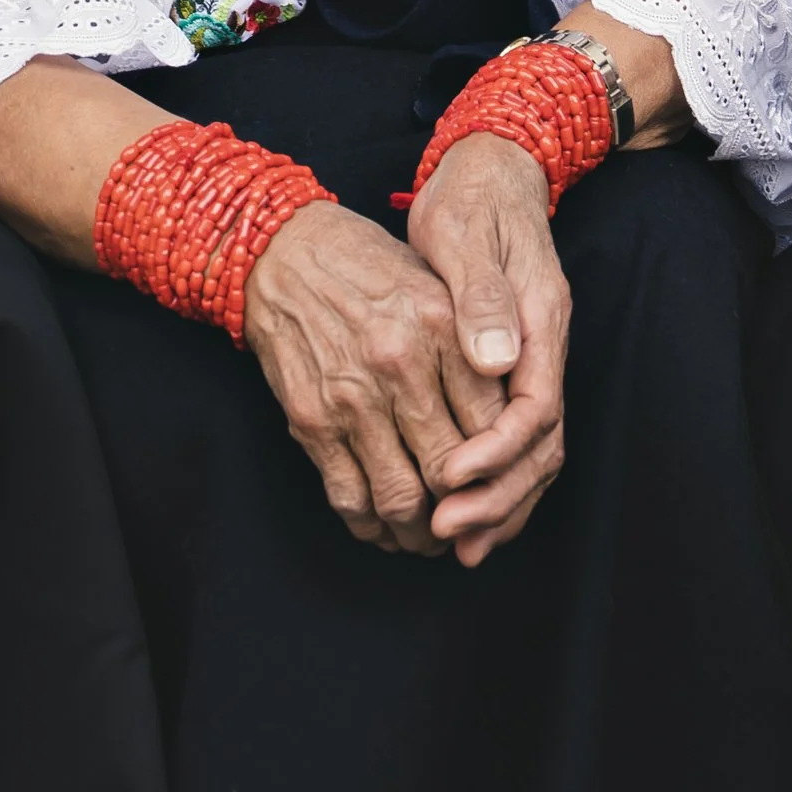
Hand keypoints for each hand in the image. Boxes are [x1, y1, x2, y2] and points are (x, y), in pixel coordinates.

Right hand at [242, 199, 504, 555]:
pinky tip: (385, 528)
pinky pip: (349, 497)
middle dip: (468, 509)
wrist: (283, 254)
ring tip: (431, 537)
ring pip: (402, 497)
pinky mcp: (311, 421)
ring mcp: (351, 397)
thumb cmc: (369, 266)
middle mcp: (400, 362)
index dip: (504, 464)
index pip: (493, 420)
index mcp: (441, 324)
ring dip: (422, 533)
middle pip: (452, 467)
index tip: (503, 480)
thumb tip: (508, 412)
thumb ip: (474, 344)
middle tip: (473, 522)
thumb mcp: (435, 283)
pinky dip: (372, 527)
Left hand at [404, 132, 572, 563]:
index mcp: (540, 319)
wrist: (489, 168)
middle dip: (497, 497)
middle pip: (541, 447)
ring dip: (497, 501)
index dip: (496, 454)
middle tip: (445, 531)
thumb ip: (481, 297)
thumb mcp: (465, 234)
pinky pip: (513, 437)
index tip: (450, 480)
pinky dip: (491, 477)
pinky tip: (457, 503)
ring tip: (453, 541)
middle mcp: (542, 347)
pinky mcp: (508, 365)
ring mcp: (530, 358)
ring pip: (533, 452)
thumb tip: (494, 361)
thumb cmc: (471, 197)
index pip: (535, 410)